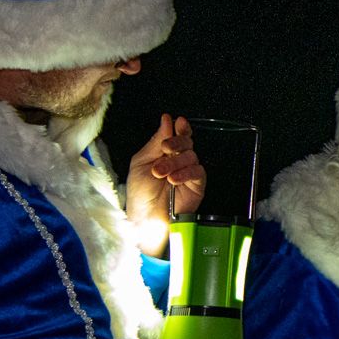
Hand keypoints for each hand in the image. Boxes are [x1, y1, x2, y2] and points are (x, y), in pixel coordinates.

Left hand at [126, 114, 206, 255]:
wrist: (145, 218)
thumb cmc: (140, 194)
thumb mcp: (141, 163)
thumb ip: (155, 142)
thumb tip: (167, 120)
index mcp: (164, 154)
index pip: (177, 135)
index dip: (180, 128)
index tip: (179, 122)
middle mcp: (178, 161)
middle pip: (186, 142)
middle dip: (176, 142)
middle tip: (165, 148)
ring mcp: (188, 172)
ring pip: (191, 156)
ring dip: (175, 162)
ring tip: (160, 173)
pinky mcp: (197, 185)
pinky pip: (197, 171)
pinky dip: (185, 173)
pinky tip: (173, 179)